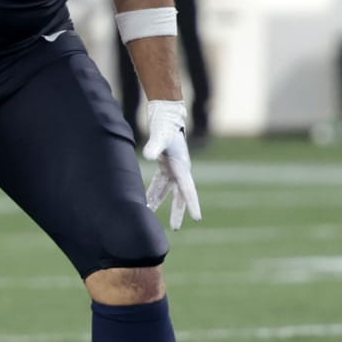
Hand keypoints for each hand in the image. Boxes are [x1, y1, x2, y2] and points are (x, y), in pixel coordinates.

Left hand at [142, 100, 200, 231]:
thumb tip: (147, 156)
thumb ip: (154, 146)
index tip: (197, 218)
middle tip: (175, 228)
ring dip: (159, 202)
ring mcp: (172, 168)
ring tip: (150, 216)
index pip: (188, 189)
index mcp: (182, 166)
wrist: (165, 113)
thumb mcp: (160, 135)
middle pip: (179, 195)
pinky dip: (152, 191)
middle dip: (177, 211)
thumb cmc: (165, 124)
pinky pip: (158, 183)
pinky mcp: (164, 164)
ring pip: (166, 190)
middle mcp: (179, 169)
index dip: (192, 204)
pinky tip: (144, 201)